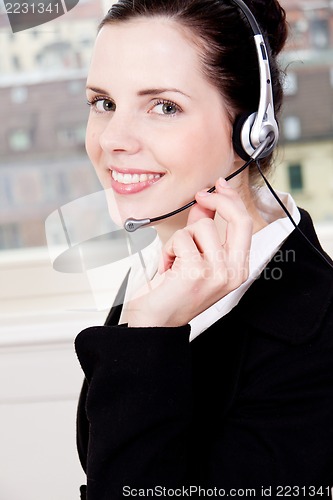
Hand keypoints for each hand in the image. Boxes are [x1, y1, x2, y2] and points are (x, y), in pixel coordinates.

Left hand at [122, 178, 252, 326]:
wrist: (155, 320)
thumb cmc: (173, 291)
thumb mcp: (194, 256)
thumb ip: (202, 228)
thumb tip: (204, 201)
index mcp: (237, 268)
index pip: (244, 225)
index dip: (231, 200)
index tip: (218, 186)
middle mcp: (233, 272)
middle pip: (239, 219)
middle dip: (218, 200)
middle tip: (200, 196)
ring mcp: (218, 273)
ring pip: (202, 226)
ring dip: (181, 238)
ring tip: (175, 259)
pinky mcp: (198, 271)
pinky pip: (182, 238)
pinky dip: (169, 249)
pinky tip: (168, 267)